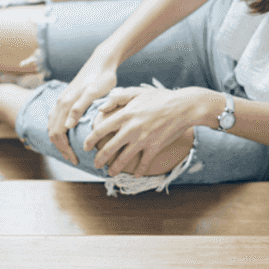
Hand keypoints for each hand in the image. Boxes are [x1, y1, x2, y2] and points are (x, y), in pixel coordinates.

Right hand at [48, 52, 118, 164]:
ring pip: (52, 125)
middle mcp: (60, 102)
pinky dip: (57, 130)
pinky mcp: (66, 98)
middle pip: (52, 132)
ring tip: (70, 151)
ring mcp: (62, 100)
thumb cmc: (101, 78)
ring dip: (59, 141)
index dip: (65, 149)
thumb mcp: (93, 93)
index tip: (76, 160)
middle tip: (75, 160)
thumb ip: (79, 108)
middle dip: (61, 148)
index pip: (57, 133)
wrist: (102, 62)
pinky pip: (55, 118)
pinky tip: (66, 135)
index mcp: (65, 103)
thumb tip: (67, 127)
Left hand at [84, 85, 211, 176]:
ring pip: (124, 159)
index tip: (86, 146)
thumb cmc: (159, 97)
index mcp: (124, 115)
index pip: (101, 130)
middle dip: (99, 159)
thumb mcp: (136, 92)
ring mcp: (143, 140)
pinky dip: (139, 171)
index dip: (91, 140)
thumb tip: (100, 108)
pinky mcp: (154, 147)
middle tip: (95, 164)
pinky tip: (136, 175)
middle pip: (109, 148)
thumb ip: (116, 98)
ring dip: (115, 168)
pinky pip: (144, 163)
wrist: (183, 107)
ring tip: (110, 173)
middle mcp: (131, 129)